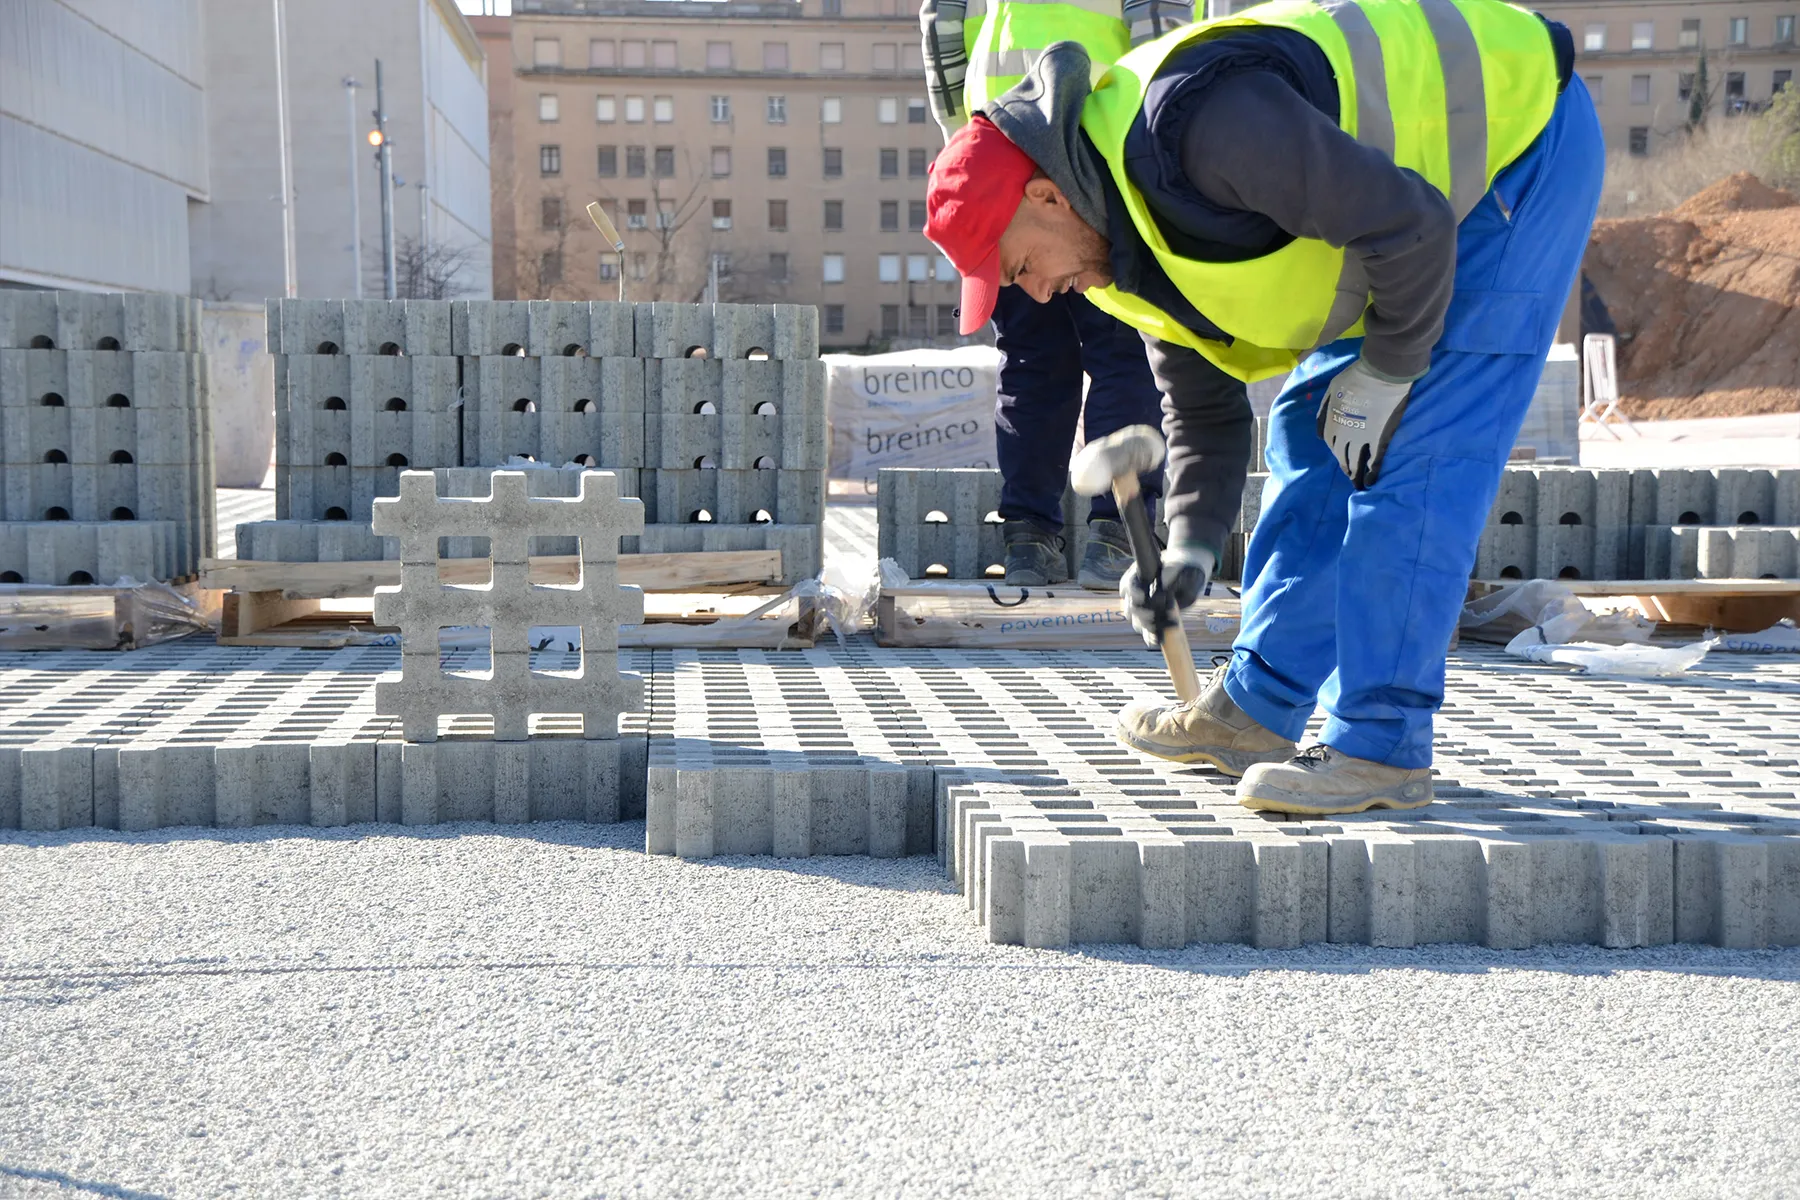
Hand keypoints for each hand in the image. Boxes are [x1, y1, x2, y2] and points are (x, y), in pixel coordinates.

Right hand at [1119, 543, 1214, 647]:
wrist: (1190, 577)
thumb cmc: (1186, 570)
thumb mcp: (1182, 569)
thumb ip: (1174, 575)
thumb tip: (1165, 585)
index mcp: (1140, 576)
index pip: (1129, 584)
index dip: (1132, 591)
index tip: (1141, 596)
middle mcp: (1137, 593)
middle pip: (1130, 606)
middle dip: (1140, 613)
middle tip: (1152, 616)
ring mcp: (1144, 607)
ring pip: (1136, 620)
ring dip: (1145, 625)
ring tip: (1158, 628)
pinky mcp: (1152, 620)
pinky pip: (1145, 631)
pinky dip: (1149, 636)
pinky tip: (1156, 640)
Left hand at [1316, 358, 1413, 488]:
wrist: (1380, 374)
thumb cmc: (1355, 378)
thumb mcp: (1331, 391)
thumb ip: (1324, 411)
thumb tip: (1317, 433)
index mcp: (1331, 423)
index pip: (1330, 443)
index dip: (1336, 451)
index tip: (1340, 457)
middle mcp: (1343, 435)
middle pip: (1341, 456)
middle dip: (1345, 467)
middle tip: (1349, 476)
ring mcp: (1362, 438)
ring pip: (1356, 462)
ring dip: (1355, 475)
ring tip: (1358, 485)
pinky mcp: (1380, 438)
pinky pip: (1374, 460)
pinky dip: (1372, 473)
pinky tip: (1371, 482)